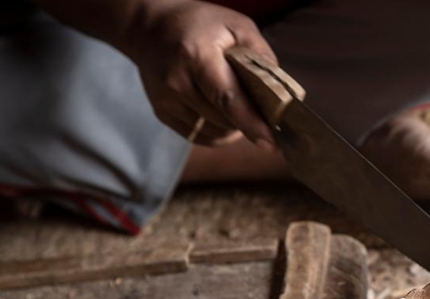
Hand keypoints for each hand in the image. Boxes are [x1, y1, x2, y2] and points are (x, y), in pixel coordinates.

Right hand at [126, 0, 274, 146]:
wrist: (149, 28)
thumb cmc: (199, 24)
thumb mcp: (236, 26)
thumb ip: (260, 56)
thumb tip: (280, 93)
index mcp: (196, 56)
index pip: (227, 98)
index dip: (251, 123)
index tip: (271, 142)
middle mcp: (176, 82)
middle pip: (223, 120)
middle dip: (249, 120)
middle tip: (263, 111)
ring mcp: (166, 101)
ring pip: (214, 132)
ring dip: (234, 128)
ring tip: (240, 106)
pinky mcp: (163, 113)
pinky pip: (200, 136)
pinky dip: (218, 131)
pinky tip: (223, 114)